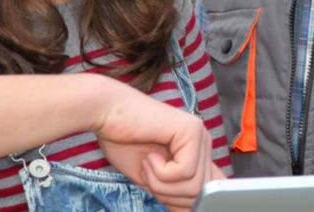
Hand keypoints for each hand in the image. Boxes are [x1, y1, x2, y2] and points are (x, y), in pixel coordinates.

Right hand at [92, 83, 219, 210]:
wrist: (104, 113)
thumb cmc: (123, 142)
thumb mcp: (153, 179)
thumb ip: (175, 193)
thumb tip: (195, 211)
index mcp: (196, 151)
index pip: (209, 188)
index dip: (187, 201)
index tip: (162, 195)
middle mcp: (203, 141)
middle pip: (202, 191)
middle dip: (169, 194)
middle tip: (147, 175)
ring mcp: (200, 134)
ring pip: (195, 186)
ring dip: (163, 184)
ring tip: (147, 163)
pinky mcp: (191, 129)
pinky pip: (186, 172)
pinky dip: (161, 172)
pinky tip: (150, 155)